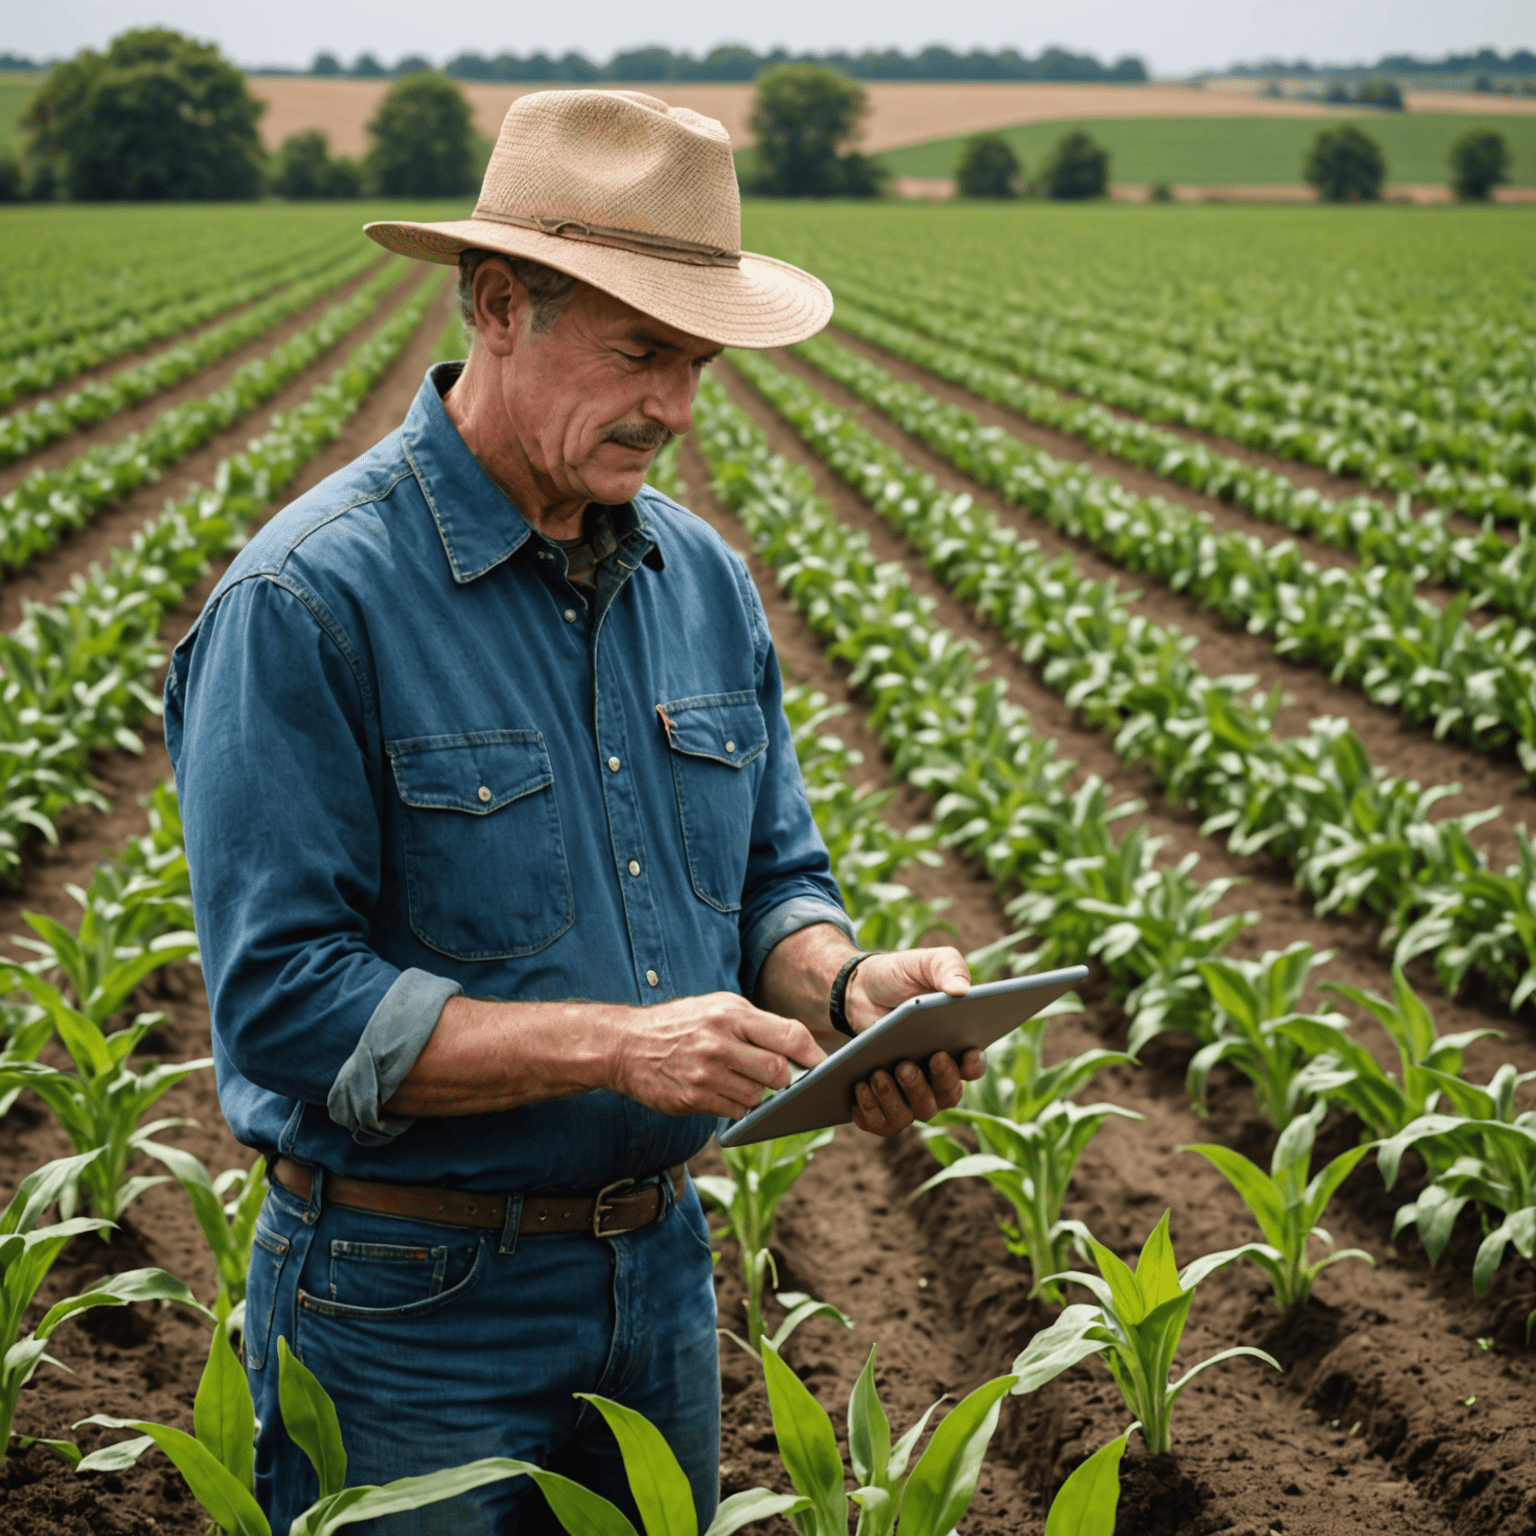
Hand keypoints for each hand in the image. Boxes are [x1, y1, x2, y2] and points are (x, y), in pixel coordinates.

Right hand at [608, 992, 823, 1119]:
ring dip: (758, 1094)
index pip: (789, 1035)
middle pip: (778, 1071)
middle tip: (780, 1078)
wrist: (626, 1044)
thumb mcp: (718, 1007)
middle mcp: (719, 1042)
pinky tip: (722, 1091)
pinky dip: (737, 1106)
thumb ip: (756, 1024)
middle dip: (785, 1079)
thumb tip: (799, 1049)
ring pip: (758, 1096)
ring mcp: (705, 1073)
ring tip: (740, 1079)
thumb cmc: (681, 1024)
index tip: (821, 1065)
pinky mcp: (692, 1099)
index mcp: (731, 1014)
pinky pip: (734, 1111)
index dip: (812, 1054)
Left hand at [845, 947, 983, 1137]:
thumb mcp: (922, 962)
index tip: (966, 1053)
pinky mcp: (882, 1103)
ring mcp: (910, 1093)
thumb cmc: (896, 978)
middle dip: (932, 1083)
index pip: (973, 1066)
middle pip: (947, 1096)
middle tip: (909, 1064)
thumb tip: (962, 990)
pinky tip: (860, 1087)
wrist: (853, 989)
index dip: (973, 1065)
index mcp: (956, 1045)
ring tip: (878, 1073)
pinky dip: (872, 1111)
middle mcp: (938, 1076)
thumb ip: (947, 967)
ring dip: (899, 1098)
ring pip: (916, 1113)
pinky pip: (882, 1122)